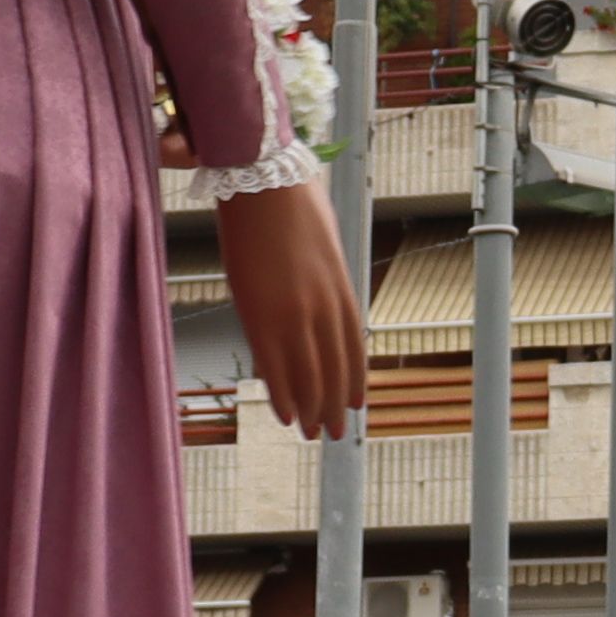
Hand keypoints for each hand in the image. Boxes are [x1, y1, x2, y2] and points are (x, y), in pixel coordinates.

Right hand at [215, 180, 364, 441]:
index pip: (354, 347)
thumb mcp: (325, 239)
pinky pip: (275, 367)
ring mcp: (294, 314)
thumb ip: (327, 271)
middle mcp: (324, 307)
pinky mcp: (261, 316)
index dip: (354, 379)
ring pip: (308, 375)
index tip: (355, 403)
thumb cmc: (291, 200)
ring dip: (312, 409)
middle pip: (333, 368)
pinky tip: (287, 416)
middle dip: (334, 404)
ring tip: (313, 434)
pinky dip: (282, 394)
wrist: (263, 182)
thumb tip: (324, 284)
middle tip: (334, 432)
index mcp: (342, 288)